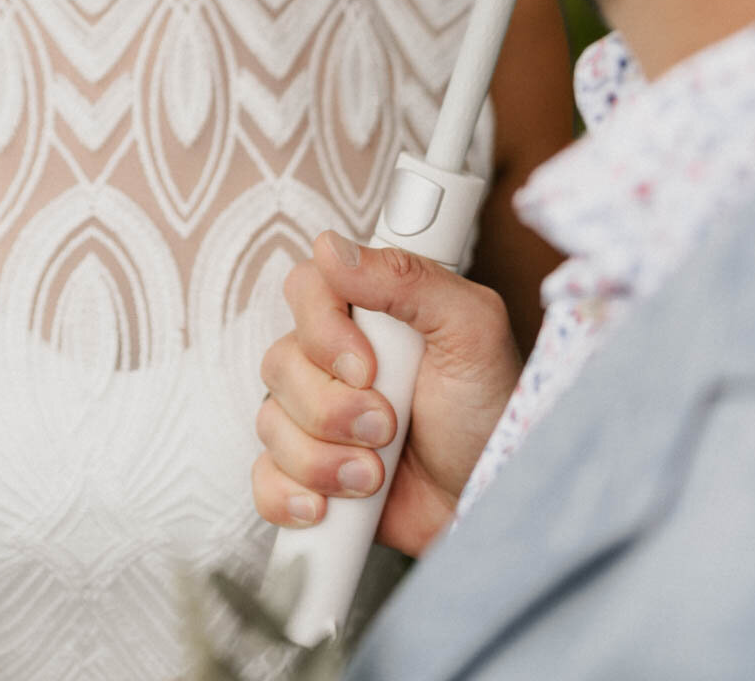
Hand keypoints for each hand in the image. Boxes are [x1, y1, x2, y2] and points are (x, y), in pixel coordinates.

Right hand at [253, 233, 522, 558]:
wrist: (490, 504)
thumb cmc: (490, 413)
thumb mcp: (471, 332)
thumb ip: (409, 279)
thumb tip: (331, 248)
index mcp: (368, 314)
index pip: (305, 289)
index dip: (324, 332)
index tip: (367, 368)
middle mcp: (333, 360)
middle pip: (280, 363)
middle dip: (334, 409)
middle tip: (389, 428)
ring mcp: (315, 417)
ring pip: (271, 423)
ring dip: (325, 460)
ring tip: (376, 475)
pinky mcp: (307, 474)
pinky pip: (264, 479)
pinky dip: (291, 496)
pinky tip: (330, 507)